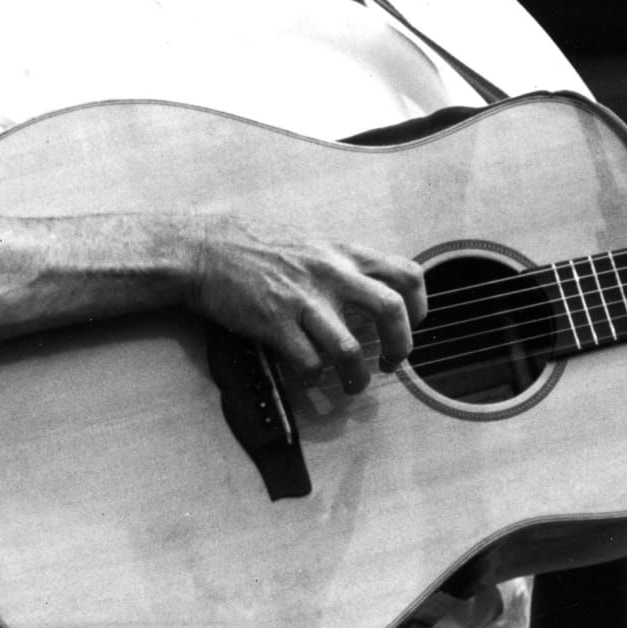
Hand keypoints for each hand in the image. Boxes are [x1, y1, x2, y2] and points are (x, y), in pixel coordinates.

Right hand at [184, 216, 426, 393]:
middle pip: (391, 311)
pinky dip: (313, 376)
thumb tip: (370, 289)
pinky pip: (309, 363)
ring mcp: (304, 300)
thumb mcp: (310, 243)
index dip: (420, 306)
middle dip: (401, 347)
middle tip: (392, 363)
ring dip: (357, 377)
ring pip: (351, 350)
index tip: (413, 325)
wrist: (207, 249)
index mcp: (342, 253)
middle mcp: (330, 274)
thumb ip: (341, 264)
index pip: (406, 273)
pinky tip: (308, 373)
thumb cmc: (254, 245)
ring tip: (352, 384)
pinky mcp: (276, 324)